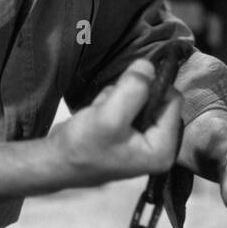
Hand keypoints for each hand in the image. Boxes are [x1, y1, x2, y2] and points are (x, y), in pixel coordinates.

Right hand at [46, 59, 182, 187]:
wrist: (52, 163)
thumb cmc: (82, 146)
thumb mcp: (110, 115)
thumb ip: (134, 88)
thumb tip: (149, 64)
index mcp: (163, 149)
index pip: (173, 101)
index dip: (153, 86)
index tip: (127, 85)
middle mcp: (158, 146)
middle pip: (157, 99)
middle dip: (131, 95)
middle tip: (109, 106)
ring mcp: (141, 140)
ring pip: (139, 99)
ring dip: (118, 98)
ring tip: (100, 112)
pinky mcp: (126, 134)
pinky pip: (126, 105)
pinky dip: (110, 104)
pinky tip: (96, 115)